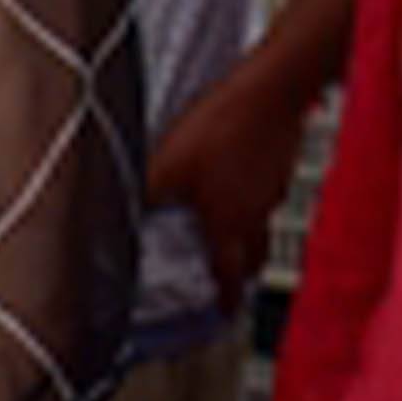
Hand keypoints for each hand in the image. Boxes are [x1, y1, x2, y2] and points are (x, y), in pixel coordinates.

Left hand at [147, 56, 322, 293]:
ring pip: (262, 223)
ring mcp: (274, 186)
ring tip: (228, 228)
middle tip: (231, 277)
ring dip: (247, 233)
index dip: (227, 300)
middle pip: (255, 257)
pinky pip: (268, 192)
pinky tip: (236, 181)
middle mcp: (257, 212)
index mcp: (229, 223)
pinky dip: (253, 197)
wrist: (271, 87)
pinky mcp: (281, 161)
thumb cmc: (223, 127)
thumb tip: (120, 218)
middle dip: (242, 271)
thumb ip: (144, 196)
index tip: (226, 313)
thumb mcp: (166, 165)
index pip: (230, 276)